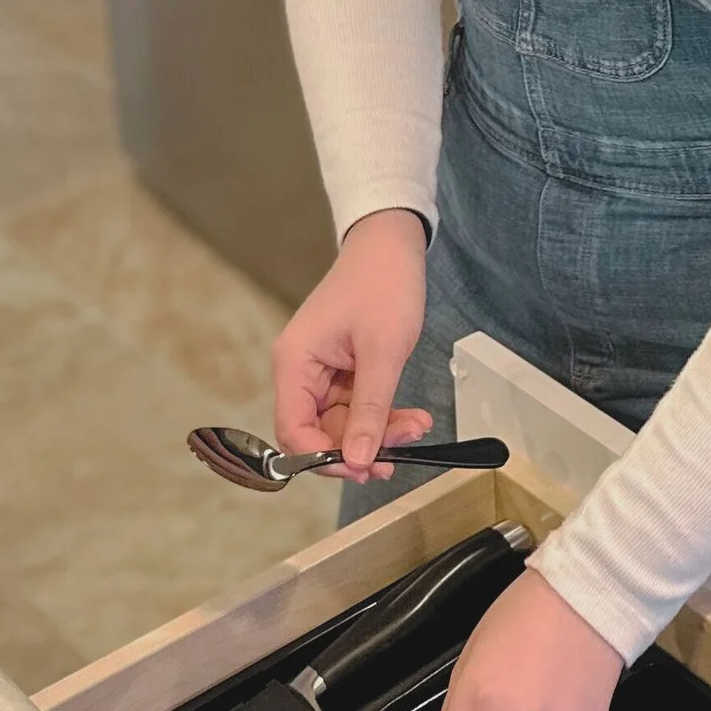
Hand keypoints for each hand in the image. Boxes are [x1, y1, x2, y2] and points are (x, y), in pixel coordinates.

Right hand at [272, 208, 432, 481]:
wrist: (392, 243)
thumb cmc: (383, 283)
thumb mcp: (382, 352)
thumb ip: (369, 410)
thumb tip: (356, 461)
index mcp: (294, 363)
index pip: (293, 431)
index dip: (323, 458)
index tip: (362, 467)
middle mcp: (300, 371)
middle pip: (318, 432)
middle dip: (359, 446)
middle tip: (398, 455)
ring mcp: (322, 372)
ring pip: (342, 423)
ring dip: (378, 432)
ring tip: (417, 427)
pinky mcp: (342, 370)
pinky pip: (356, 407)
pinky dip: (382, 415)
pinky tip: (411, 418)